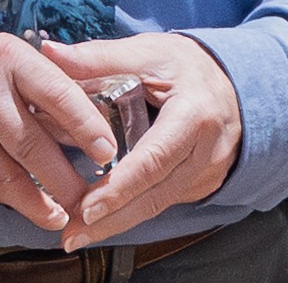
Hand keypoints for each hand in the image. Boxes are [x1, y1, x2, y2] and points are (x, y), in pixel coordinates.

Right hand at [0, 20, 117, 229]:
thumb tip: (92, 118)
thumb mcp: (9, 53)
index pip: (55, 93)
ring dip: (35, 202)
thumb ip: (46, 83)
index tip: (106, 150)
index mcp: (7, 57)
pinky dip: (7, 198)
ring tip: (60, 216)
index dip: (85, 124)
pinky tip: (27, 206)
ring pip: (3, 174)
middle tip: (88, 198)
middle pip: (29, 143)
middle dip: (63, 178)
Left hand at [39, 33, 241, 249]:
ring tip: (76, 234)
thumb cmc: (187, 66)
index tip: (85, 209)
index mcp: (195, 115)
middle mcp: (207, 151)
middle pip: (154, 195)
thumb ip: (98, 57)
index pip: (153, 159)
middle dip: (110, 219)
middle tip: (70, 234)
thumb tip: (50, 53)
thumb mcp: (147, 52)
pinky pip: (163, 201)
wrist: (237, 83)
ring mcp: (208, 173)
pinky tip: (103, 219)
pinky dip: (132, 211)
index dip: (119, 188)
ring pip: (158, 205)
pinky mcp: (203, 185)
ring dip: (117, 223)